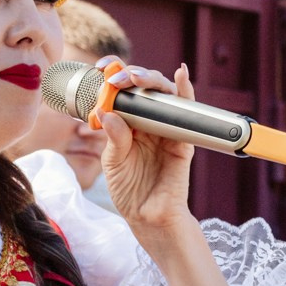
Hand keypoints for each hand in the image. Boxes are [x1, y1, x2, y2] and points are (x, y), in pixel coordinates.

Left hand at [99, 60, 195, 235]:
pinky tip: (181, 74)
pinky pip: (187, 112)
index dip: (113, 76)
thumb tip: (107, 111)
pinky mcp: (183, 140)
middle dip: (131, 76)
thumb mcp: (113, 162)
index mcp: (130, 123)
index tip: (98, 68)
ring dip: (152, 79)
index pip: (123, 91)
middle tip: (116, 79)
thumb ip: (113, 137)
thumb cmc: (129, 190)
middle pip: (145, 87)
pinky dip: (186, 91)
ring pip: (164, 94)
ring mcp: (167, 129)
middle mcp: (149, 121)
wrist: (147, 217)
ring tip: (136, 77)